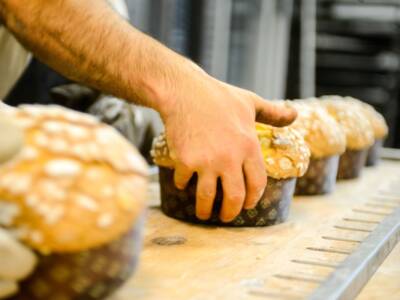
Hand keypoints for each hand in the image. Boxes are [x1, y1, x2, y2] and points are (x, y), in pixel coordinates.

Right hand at [158, 63, 295, 221]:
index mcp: (249, 147)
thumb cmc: (219, 96)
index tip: (247, 206)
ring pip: (207, 198)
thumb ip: (273, 113)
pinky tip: (182, 184)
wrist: (184, 91)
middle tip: (225, 217)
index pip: (257, 184)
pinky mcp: (185, 161)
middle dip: (230, 213)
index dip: (252, 199)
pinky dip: (182, 186)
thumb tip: (295, 114)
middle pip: (234, 198)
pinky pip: (184, 182)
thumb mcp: (251, 102)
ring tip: (203, 214)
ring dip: (205, 211)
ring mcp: (206, 161)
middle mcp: (230, 158)